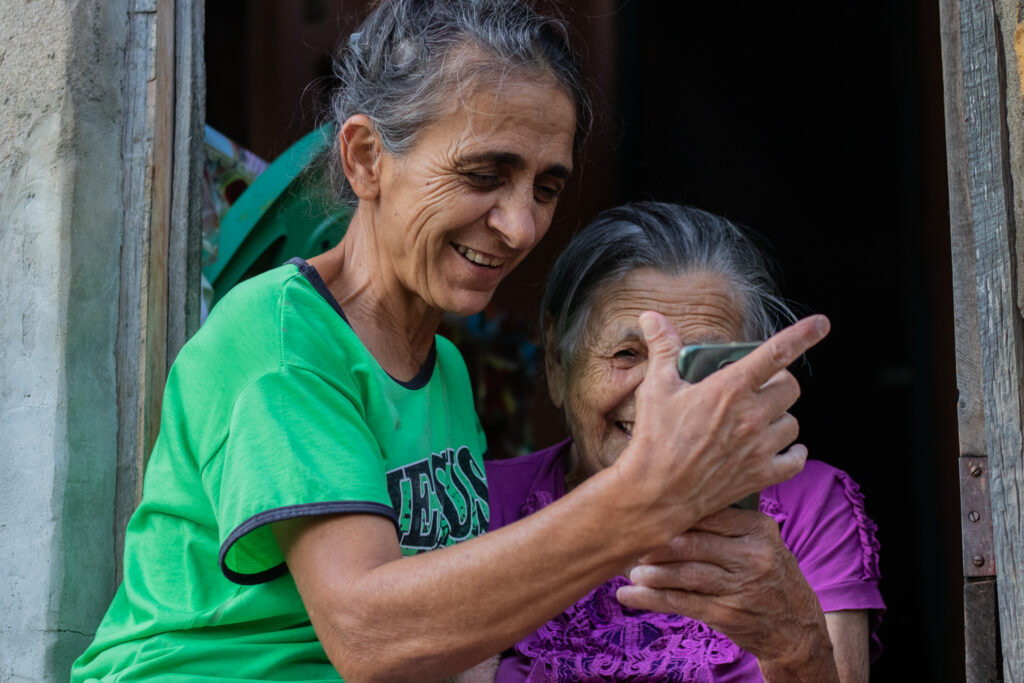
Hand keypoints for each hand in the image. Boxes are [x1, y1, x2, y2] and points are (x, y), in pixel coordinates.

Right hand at [612, 313, 829, 533]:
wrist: (656, 492)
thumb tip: (652, 317)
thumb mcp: (656, 387)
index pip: (775, 353)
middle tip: (759, 387)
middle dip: (778, 382)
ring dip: (780, 417)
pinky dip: (793, 452)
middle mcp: (752, 416)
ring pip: (793, 422)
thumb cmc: (655, 438)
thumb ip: (662, 347)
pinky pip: (796, 459)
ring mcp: (759, 447)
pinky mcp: (760, 475)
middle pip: (790, 387)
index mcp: (730, 389)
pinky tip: (782, 448)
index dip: (803, 335)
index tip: (821, 324)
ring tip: (760, 418)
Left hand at [617, 507, 838, 681]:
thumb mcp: (760, 542)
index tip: (645, 512)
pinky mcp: (728, 614)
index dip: (673, 514)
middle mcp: (753, 556)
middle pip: (693, 544)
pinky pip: (682, 603)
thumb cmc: (767, 575)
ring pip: (685, 574)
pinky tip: (628, 595)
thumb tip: (667, 507)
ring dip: (651, 572)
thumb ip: (724, 525)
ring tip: (629, 570)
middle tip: (630, 542)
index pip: (708, 515)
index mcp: (758, 529)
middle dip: (657, 544)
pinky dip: (651, 599)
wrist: (795, 627)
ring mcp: (741, 587)